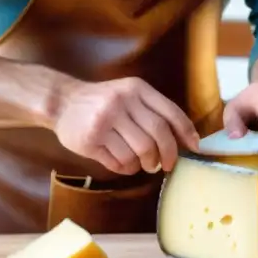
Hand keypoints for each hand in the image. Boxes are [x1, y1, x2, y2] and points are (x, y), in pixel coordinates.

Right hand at [54, 76, 199, 175]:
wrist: (63, 102)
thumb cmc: (103, 101)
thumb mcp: (129, 94)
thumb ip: (153, 110)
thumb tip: (185, 139)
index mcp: (136, 88)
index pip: (170, 112)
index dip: (186, 132)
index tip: (194, 147)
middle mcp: (121, 102)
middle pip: (157, 135)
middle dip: (168, 154)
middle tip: (167, 165)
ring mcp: (104, 121)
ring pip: (139, 152)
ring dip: (145, 164)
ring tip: (143, 163)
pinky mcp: (90, 140)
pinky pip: (119, 163)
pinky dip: (127, 169)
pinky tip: (123, 163)